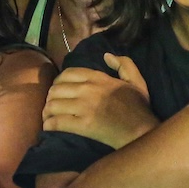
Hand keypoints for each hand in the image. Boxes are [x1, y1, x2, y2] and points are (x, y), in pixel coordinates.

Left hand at [41, 56, 157, 147]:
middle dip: (51, 98)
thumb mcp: (136, 81)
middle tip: (53, 106)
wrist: (141, 131)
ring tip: (49, 117)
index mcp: (99, 78)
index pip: (67, 73)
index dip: (58, 82)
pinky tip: (50, 127)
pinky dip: (49, 125)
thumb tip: (106, 56)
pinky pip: (56, 122)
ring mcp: (85, 107)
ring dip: (47, 112)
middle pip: (56, 89)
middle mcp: (89, 89)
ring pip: (53, 105)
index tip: (59, 91)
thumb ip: (124, 64)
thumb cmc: (138, 107)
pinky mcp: (83, 125)